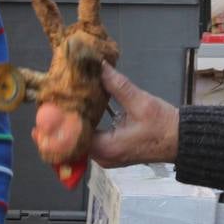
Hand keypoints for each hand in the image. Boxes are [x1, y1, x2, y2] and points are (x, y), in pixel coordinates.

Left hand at [33, 63, 178, 169]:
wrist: (182, 140)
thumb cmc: (163, 125)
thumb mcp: (140, 102)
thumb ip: (117, 84)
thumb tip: (98, 65)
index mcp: (108, 148)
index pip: (72, 142)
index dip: (55, 130)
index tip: (40, 120)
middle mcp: (104, 157)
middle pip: (72, 146)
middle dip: (58, 130)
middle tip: (44, 112)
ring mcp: (108, 156)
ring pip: (80, 145)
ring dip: (69, 130)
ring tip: (56, 111)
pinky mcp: (112, 152)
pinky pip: (90, 143)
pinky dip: (82, 131)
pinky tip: (76, 114)